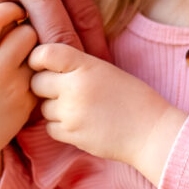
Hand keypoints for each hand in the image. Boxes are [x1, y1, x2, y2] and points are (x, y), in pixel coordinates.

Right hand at [0, 1, 37, 188]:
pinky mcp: (29, 102)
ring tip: (25, 54)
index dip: (8, 8)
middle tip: (22, 33)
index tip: (13, 10)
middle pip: (27, 32)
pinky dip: (39, 70)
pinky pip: (43, 74)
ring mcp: (14, 87)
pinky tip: (28, 74)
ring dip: (35, 49)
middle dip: (26, 29)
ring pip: (39, 53)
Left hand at [29, 43, 185, 183]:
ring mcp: (71, 112)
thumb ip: (77, 66)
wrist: (151, 131)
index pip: (45, 54)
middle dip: (45, 86)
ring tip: (80, 108)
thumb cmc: (133, 97)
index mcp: (85, 65)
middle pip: (36, 82)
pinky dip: (60, 126)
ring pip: (42, 107)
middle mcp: (74, 87)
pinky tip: (80, 123)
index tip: (43, 65)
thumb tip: (45, 66)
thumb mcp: (106, 70)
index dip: (38, 59)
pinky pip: (49, 127)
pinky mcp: (71, 134)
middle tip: (63, 90)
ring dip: (54, 108)